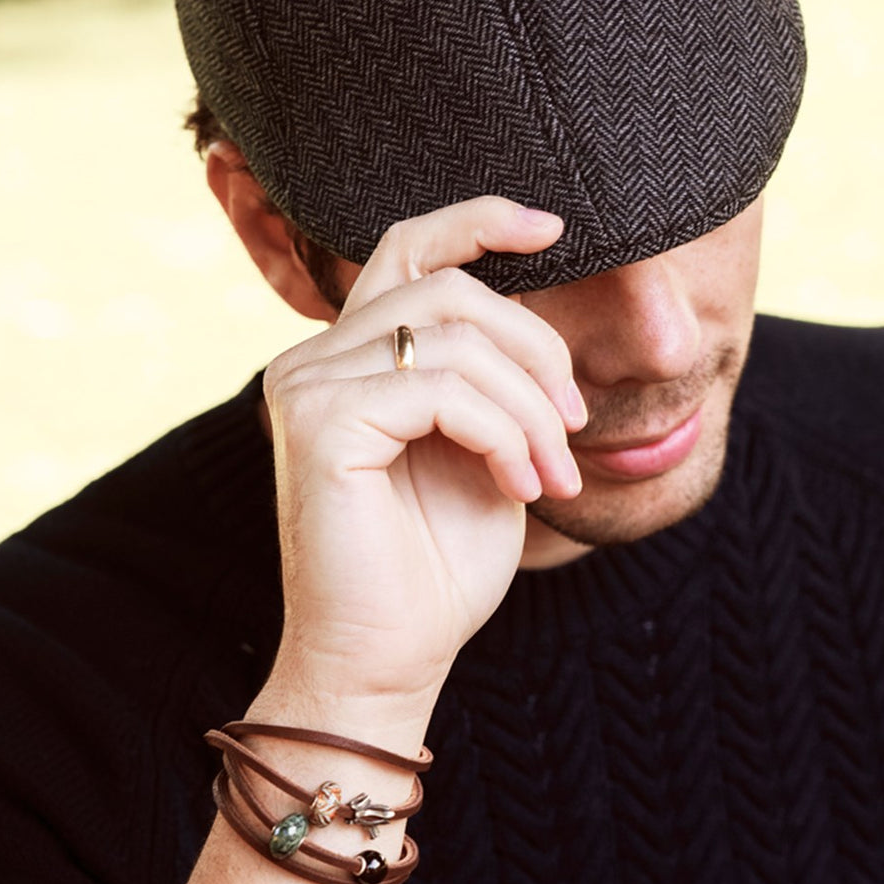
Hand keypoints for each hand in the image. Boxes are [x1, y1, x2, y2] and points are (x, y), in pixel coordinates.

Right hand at [260, 197, 584, 712]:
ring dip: (532, 409)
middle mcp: (315, 361)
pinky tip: (520, 487)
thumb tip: (542, 322)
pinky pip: (443, 389)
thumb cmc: (436, 571)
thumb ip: (495, 383)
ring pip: (456, 338)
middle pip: (451, 290)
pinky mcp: (319, 421)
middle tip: (576, 431)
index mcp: (350, 362)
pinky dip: (504, 434)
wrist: (387, 661)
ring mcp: (307, 385)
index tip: (554, 227)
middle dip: (538, 353)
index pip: (407, 249)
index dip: (479, 222)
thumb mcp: (486, 454)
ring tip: (552, 479)